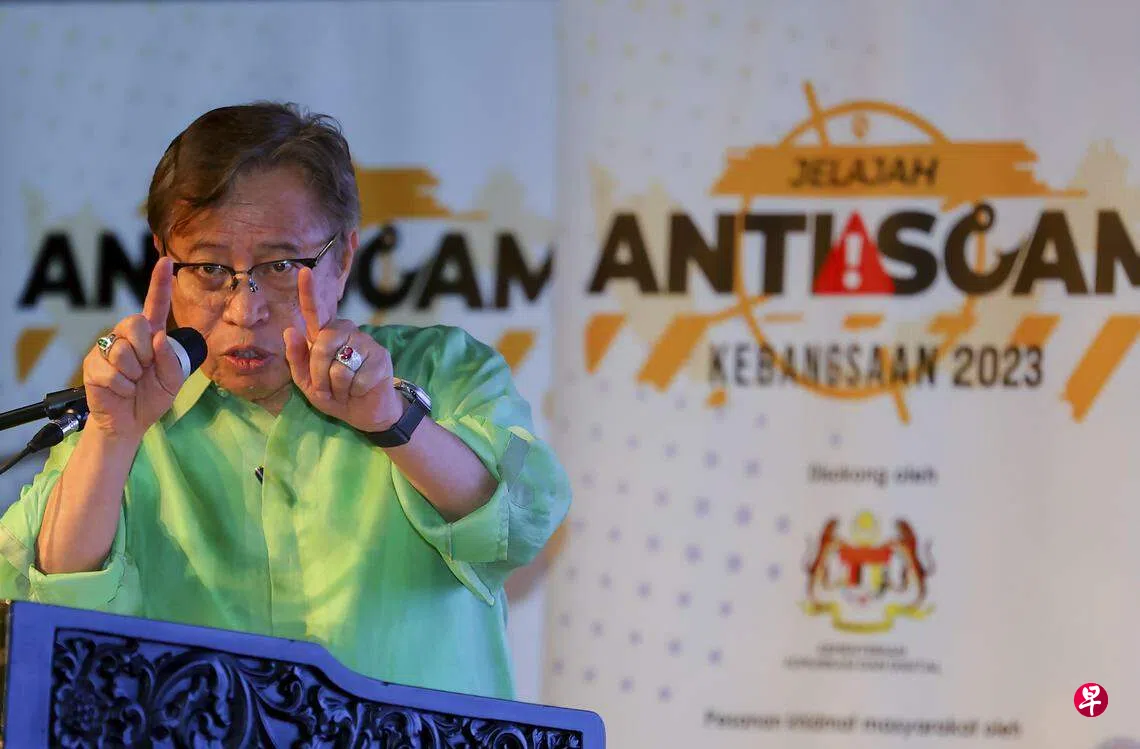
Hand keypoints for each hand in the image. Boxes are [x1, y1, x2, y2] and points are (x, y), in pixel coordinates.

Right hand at [82, 257, 186, 442]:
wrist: (130, 423)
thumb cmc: (151, 397)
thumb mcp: (172, 381)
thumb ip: (171, 359)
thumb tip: (158, 338)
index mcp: (150, 336)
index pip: (154, 305)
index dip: (160, 283)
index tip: (167, 262)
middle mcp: (126, 337)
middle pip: (134, 322)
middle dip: (144, 351)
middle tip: (145, 370)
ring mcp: (106, 349)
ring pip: (121, 349)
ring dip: (133, 373)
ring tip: (132, 382)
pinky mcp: (92, 365)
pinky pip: (110, 370)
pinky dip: (122, 385)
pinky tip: (121, 390)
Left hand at [283, 267, 406, 432]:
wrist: (367, 414)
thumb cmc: (336, 395)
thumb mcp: (308, 383)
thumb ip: (297, 359)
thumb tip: (290, 330)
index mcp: (325, 336)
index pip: (315, 313)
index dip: (308, 293)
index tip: (304, 271)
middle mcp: (346, 333)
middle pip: (321, 346)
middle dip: (318, 374)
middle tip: (327, 389)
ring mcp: (366, 343)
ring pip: (338, 366)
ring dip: (336, 387)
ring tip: (345, 390)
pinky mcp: (381, 357)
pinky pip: (355, 378)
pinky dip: (352, 392)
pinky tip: (359, 390)